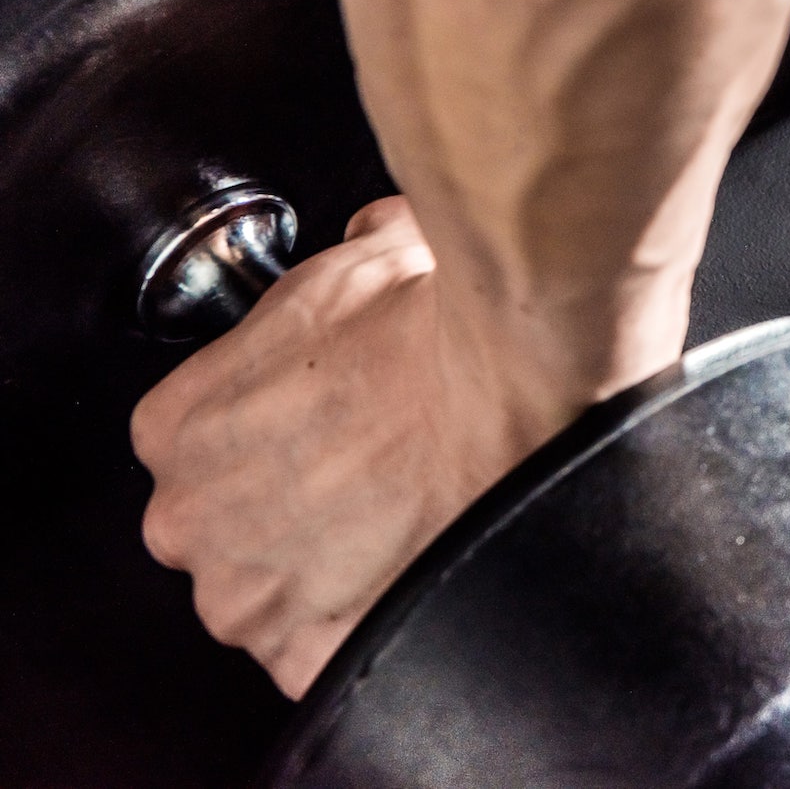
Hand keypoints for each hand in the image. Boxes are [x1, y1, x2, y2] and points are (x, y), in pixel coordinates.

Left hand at [131, 197, 553, 698]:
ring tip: (405, 524)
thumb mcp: (378, 252)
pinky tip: (416, 568)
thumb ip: (352, 254)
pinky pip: (323, 655)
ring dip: (327, 572)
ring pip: (271, 597)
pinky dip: (366, 624)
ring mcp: (248, 593)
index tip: (327, 430)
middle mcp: (191, 517)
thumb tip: (377, 236)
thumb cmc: (436, 328)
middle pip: (226, 527)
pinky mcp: (314, 649)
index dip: (275, 433)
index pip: (201, 444)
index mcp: (179, 424)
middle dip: (291, 509)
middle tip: (373, 476)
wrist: (509, 386)